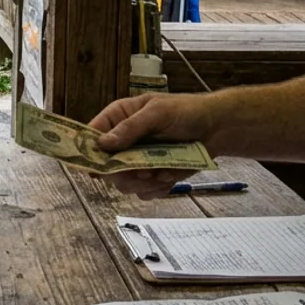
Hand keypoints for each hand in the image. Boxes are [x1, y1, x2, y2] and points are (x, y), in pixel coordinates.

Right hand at [90, 94, 213, 198]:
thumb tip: (102, 143)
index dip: (87, 152)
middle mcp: (122, 142)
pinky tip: (170, 175)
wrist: (216, 129)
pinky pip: (144, 193)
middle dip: (123, 174)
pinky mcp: (151, 177)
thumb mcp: (157, 113)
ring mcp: (136, 162)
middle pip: (105, 167)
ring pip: (124, 184)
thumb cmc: (186, 112)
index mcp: (117, 118)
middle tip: (142, 171)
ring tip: (161, 172)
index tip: (93, 167)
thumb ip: (131, 128)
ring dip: (142, 183)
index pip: (91, 135)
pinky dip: (157, 188)